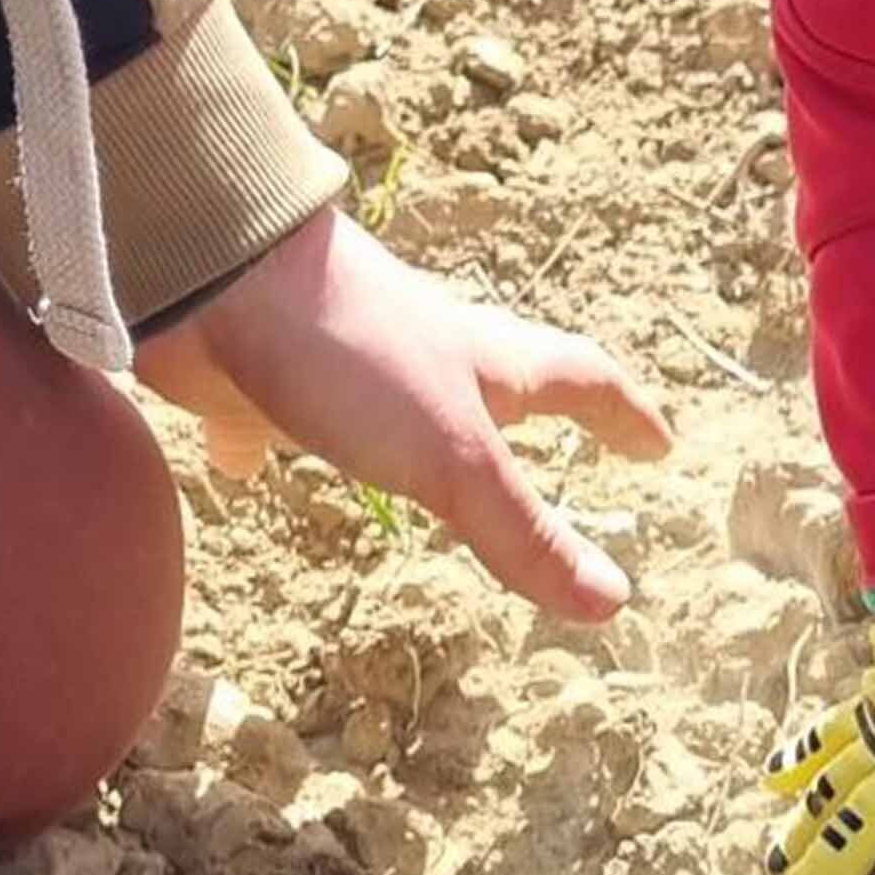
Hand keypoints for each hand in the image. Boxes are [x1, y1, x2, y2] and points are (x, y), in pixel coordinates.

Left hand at [133, 210, 672, 621]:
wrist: (214, 273)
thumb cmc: (355, 353)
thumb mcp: (457, 458)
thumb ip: (526, 531)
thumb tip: (613, 601)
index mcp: (488, 364)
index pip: (583, 383)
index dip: (626, 416)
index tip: (660, 444)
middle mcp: (425, 357)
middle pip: (501, 381)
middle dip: (538, 412)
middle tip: (570, 435)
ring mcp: (344, 366)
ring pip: (400, 402)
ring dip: (424, 431)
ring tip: (426, 465)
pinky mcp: (265, 379)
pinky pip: (276, 418)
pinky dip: (274, 443)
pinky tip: (252, 468)